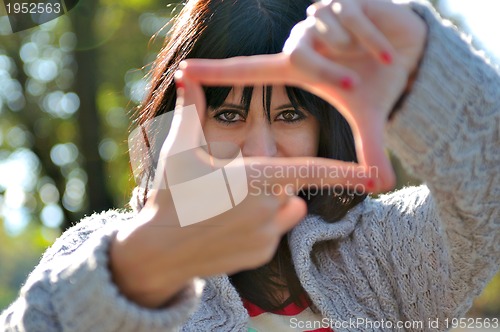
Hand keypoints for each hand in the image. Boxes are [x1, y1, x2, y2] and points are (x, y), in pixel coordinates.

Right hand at [110, 72, 373, 307]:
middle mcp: (267, 208)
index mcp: (254, 177)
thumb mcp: (179, 149)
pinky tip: (228, 230)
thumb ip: (190, 111)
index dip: (343, 172)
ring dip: (271, 208)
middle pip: (290, 190)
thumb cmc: (170, 195)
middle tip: (234, 189)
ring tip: (233, 209)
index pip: (310, 173)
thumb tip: (184, 77)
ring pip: (286, 214)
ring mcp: (265, 236)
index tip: (372, 175)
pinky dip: (259, 231)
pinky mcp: (260, 257)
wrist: (158, 250)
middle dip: (273, 185)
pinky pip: (272, 237)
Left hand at [181, 0, 426, 191]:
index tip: (184, 71)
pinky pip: (351, 14)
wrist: (413, 54)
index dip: (217, 73)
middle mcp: (304, 41)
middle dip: (329, 70)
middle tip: (354, 84)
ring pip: (326, 31)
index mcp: (298, 70)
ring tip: (376, 60)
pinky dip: (373, 37)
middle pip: (299, 54)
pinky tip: (387, 49)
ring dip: (356, 49)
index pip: (248, 71)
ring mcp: (321, 18)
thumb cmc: (381, 84)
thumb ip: (370, 149)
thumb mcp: (370, 118)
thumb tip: (382, 187)